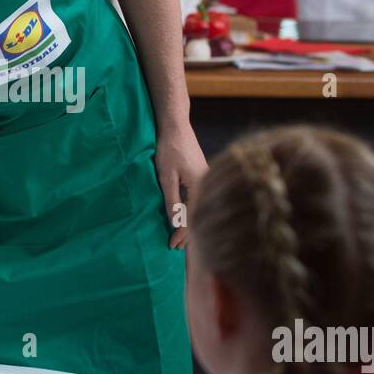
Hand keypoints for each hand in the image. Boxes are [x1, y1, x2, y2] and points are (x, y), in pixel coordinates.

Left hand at [154, 122, 207, 249]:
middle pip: (200, 214)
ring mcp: (206, 178)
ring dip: (190, 223)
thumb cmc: (169, 148)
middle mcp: (207, 183)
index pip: (193, 217)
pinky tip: (186, 217)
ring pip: (200, 207)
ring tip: (180, 238)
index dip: (182, 233)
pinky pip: (199, 198)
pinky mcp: (202, 174)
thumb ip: (171, 201)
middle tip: (176, 248)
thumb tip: (174, 224)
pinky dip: (192, 211)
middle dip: (188, 233)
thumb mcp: (166, 177)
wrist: (176, 125)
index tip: (171, 245)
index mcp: (200, 185)